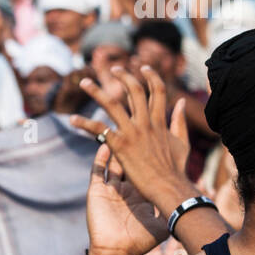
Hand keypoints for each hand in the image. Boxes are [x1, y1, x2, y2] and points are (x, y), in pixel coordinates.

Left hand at [70, 65, 192, 225]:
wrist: (169, 187)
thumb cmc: (176, 169)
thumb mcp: (182, 142)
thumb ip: (179, 121)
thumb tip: (180, 102)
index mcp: (161, 121)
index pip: (157, 91)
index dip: (151, 76)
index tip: (143, 67)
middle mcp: (146, 123)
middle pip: (134, 90)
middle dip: (124, 76)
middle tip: (113, 69)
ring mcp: (133, 132)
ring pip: (112, 104)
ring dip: (96, 91)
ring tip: (84, 82)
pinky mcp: (120, 145)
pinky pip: (99, 128)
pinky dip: (84, 123)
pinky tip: (72, 119)